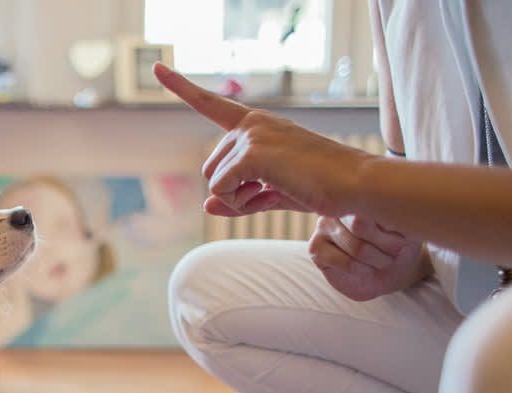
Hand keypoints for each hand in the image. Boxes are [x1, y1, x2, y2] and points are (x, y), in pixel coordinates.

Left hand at [153, 62, 375, 217]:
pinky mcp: (254, 152)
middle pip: (210, 169)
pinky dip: (242, 203)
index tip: (157, 68)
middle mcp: (252, 123)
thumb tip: (206, 204)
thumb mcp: (272, 194)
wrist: (355, 185)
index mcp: (256, 125)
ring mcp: (252, 134)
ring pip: (215, 182)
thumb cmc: (320, 187)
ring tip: (275, 192)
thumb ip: (237, 198)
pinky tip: (272, 194)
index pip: (211, 105)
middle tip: (270, 192)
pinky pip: (223, 190)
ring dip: (239, 199)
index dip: (181, 87)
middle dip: (233, 192)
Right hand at [309, 215, 431, 300]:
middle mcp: (340, 205)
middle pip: (361, 225)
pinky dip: (361, 269)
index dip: (392, 227)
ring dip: (376, 260)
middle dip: (386, 245)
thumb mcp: (406, 227)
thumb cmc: (400, 246)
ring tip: (383, 261)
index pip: (373, 203)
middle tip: (395, 252)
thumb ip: (388, 216)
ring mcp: (324, 224)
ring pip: (356, 246)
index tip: (405, 238)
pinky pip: (343, 260)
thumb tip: (366, 217)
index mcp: (362, 192)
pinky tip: (365, 269)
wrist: (392, 273)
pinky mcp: (315, 247)